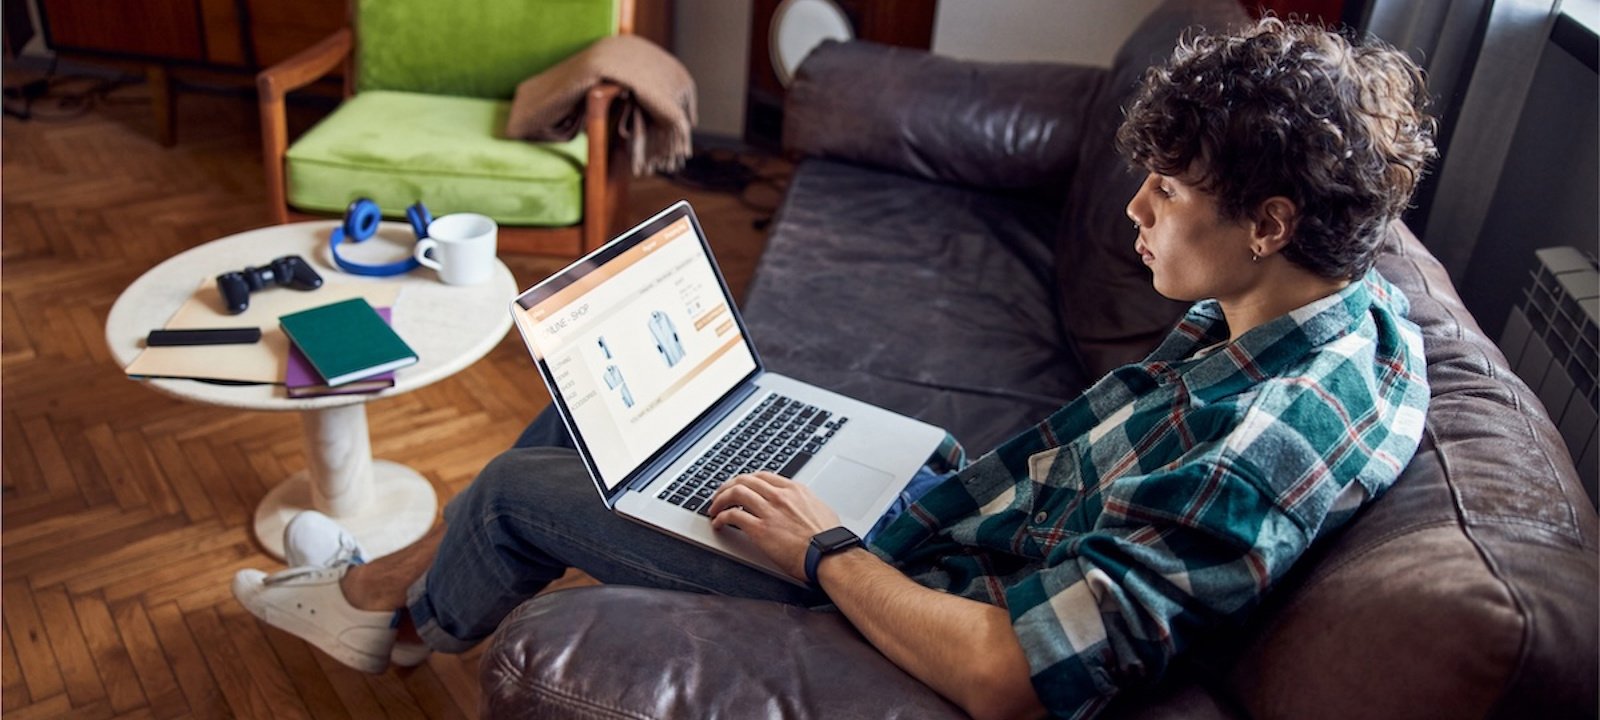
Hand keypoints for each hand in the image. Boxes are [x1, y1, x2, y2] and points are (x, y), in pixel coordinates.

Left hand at [708, 471, 841, 580]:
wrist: (829, 554)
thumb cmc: (828, 538)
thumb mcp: (819, 509)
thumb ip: (804, 503)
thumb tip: (800, 505)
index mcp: (794, 490)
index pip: (762, 476)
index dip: (746, 480)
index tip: (739, 486)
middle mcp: (779, 496)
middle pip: (744, 481)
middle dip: (728, 487)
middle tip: (720, 496)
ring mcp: (769, 511)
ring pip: (735, 493)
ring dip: (720, 500)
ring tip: (714, 509)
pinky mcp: (760, 529)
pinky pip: (733, 516)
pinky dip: (721, 518)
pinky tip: (719, 523)